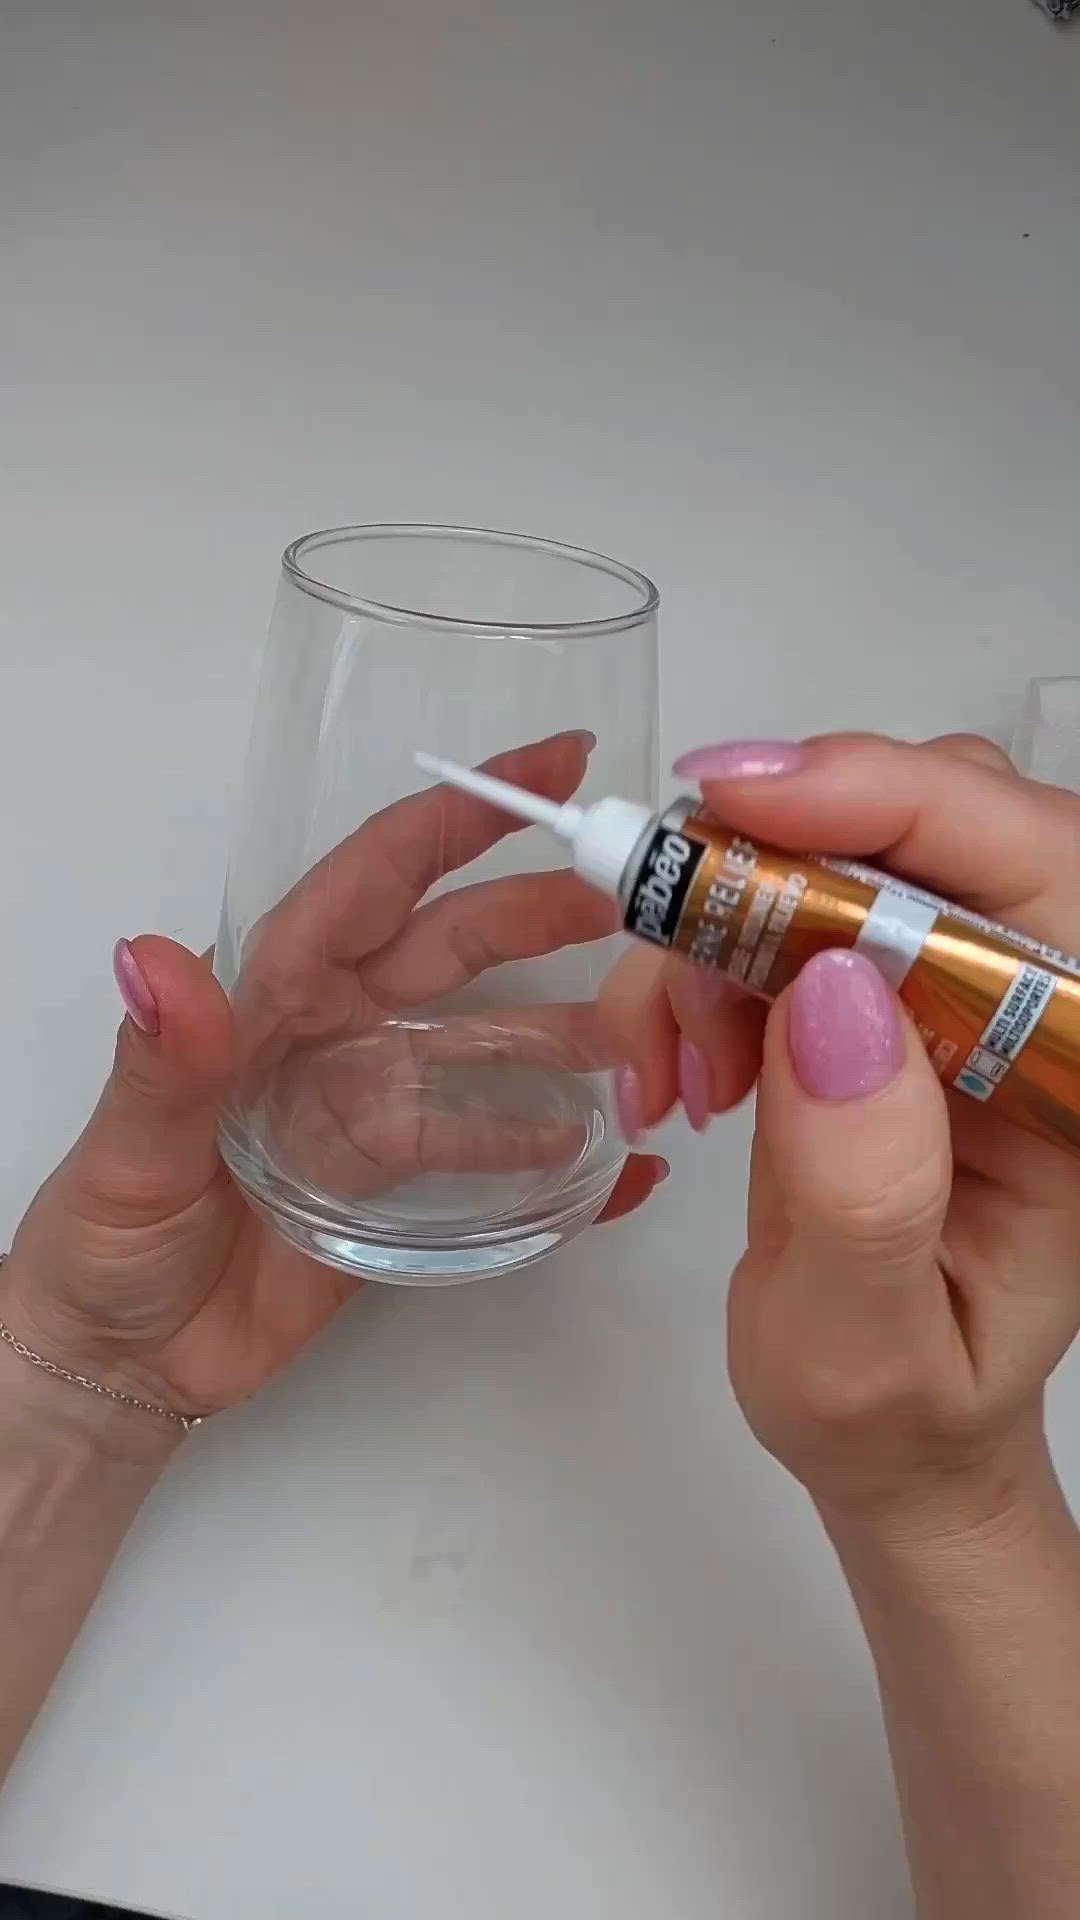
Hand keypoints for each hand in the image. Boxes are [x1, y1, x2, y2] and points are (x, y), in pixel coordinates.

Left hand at [3, 731, 664, 1419]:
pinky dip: (565, 1162)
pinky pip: (493, 1156)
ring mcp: (370, 1108)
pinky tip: (627, 1171)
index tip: (553, 768)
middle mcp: (334, 1035)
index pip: (376, 881)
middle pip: (451, 948)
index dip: (462, 817)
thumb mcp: (131, 1155)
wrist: (121, 1366)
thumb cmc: (106, 1246)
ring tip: (649, 1039)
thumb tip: (156, 958)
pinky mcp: (398, 1188)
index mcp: (271, 997)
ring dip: (567, 1035)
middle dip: (539, 912)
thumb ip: (163, 1066)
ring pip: (488, 1046)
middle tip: (635, 901)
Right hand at [603, 733, 1079, 1532]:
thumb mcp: (870, 1347)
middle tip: (667, 938)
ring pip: (831, 856)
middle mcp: (1036, 1011)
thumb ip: (865, 1190)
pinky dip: (694, 965)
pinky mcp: (872, 994)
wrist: (883, 1426)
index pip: (1039, 874)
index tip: (749, 800)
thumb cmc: (898, 1408)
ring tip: (675, 1077)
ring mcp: (951, 993)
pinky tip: (674, 1073)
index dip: (902, 803)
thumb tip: (833, 990)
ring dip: (716, 931)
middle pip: (930, 830)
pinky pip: (772, 912)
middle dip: (779, 864)